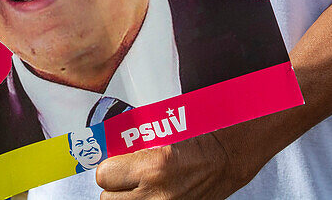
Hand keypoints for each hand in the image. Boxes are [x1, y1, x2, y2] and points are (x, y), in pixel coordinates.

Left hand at [95, 131, 250, 198]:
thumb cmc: (197, 140)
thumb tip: (108, 156)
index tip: (117, 165)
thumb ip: (133, 150)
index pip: (104, 175)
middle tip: (126, 178)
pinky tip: (151, 195)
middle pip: (107, 199)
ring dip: (126, 198)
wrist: (227, 159)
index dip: (109, 168)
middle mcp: (156, 193)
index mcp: (152, 166)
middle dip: (115, 187)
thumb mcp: (161, 137)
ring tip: (138, 189)